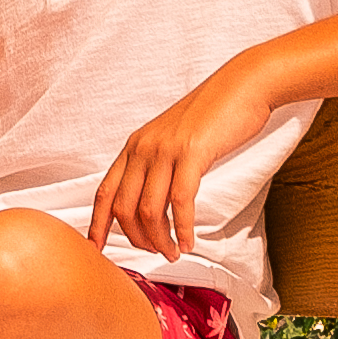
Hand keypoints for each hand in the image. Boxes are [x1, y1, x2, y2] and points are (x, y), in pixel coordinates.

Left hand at [90, 72, 283, 268]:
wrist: (243, 86)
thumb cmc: (213, 115)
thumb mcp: (173, 138)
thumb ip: (158, 164)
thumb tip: (154, 201)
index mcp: (135, 145)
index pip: (105, 191)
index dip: (97, 224)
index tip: (94, 249)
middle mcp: (144, 147)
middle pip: (124, 208)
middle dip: (137, 239)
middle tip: (156, 252)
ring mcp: (166, 150)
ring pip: (149, 210)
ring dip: (160, 239)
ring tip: (173, 252)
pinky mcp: (192, 153)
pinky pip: (180, 201)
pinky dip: (183, 228)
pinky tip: (189, 241)